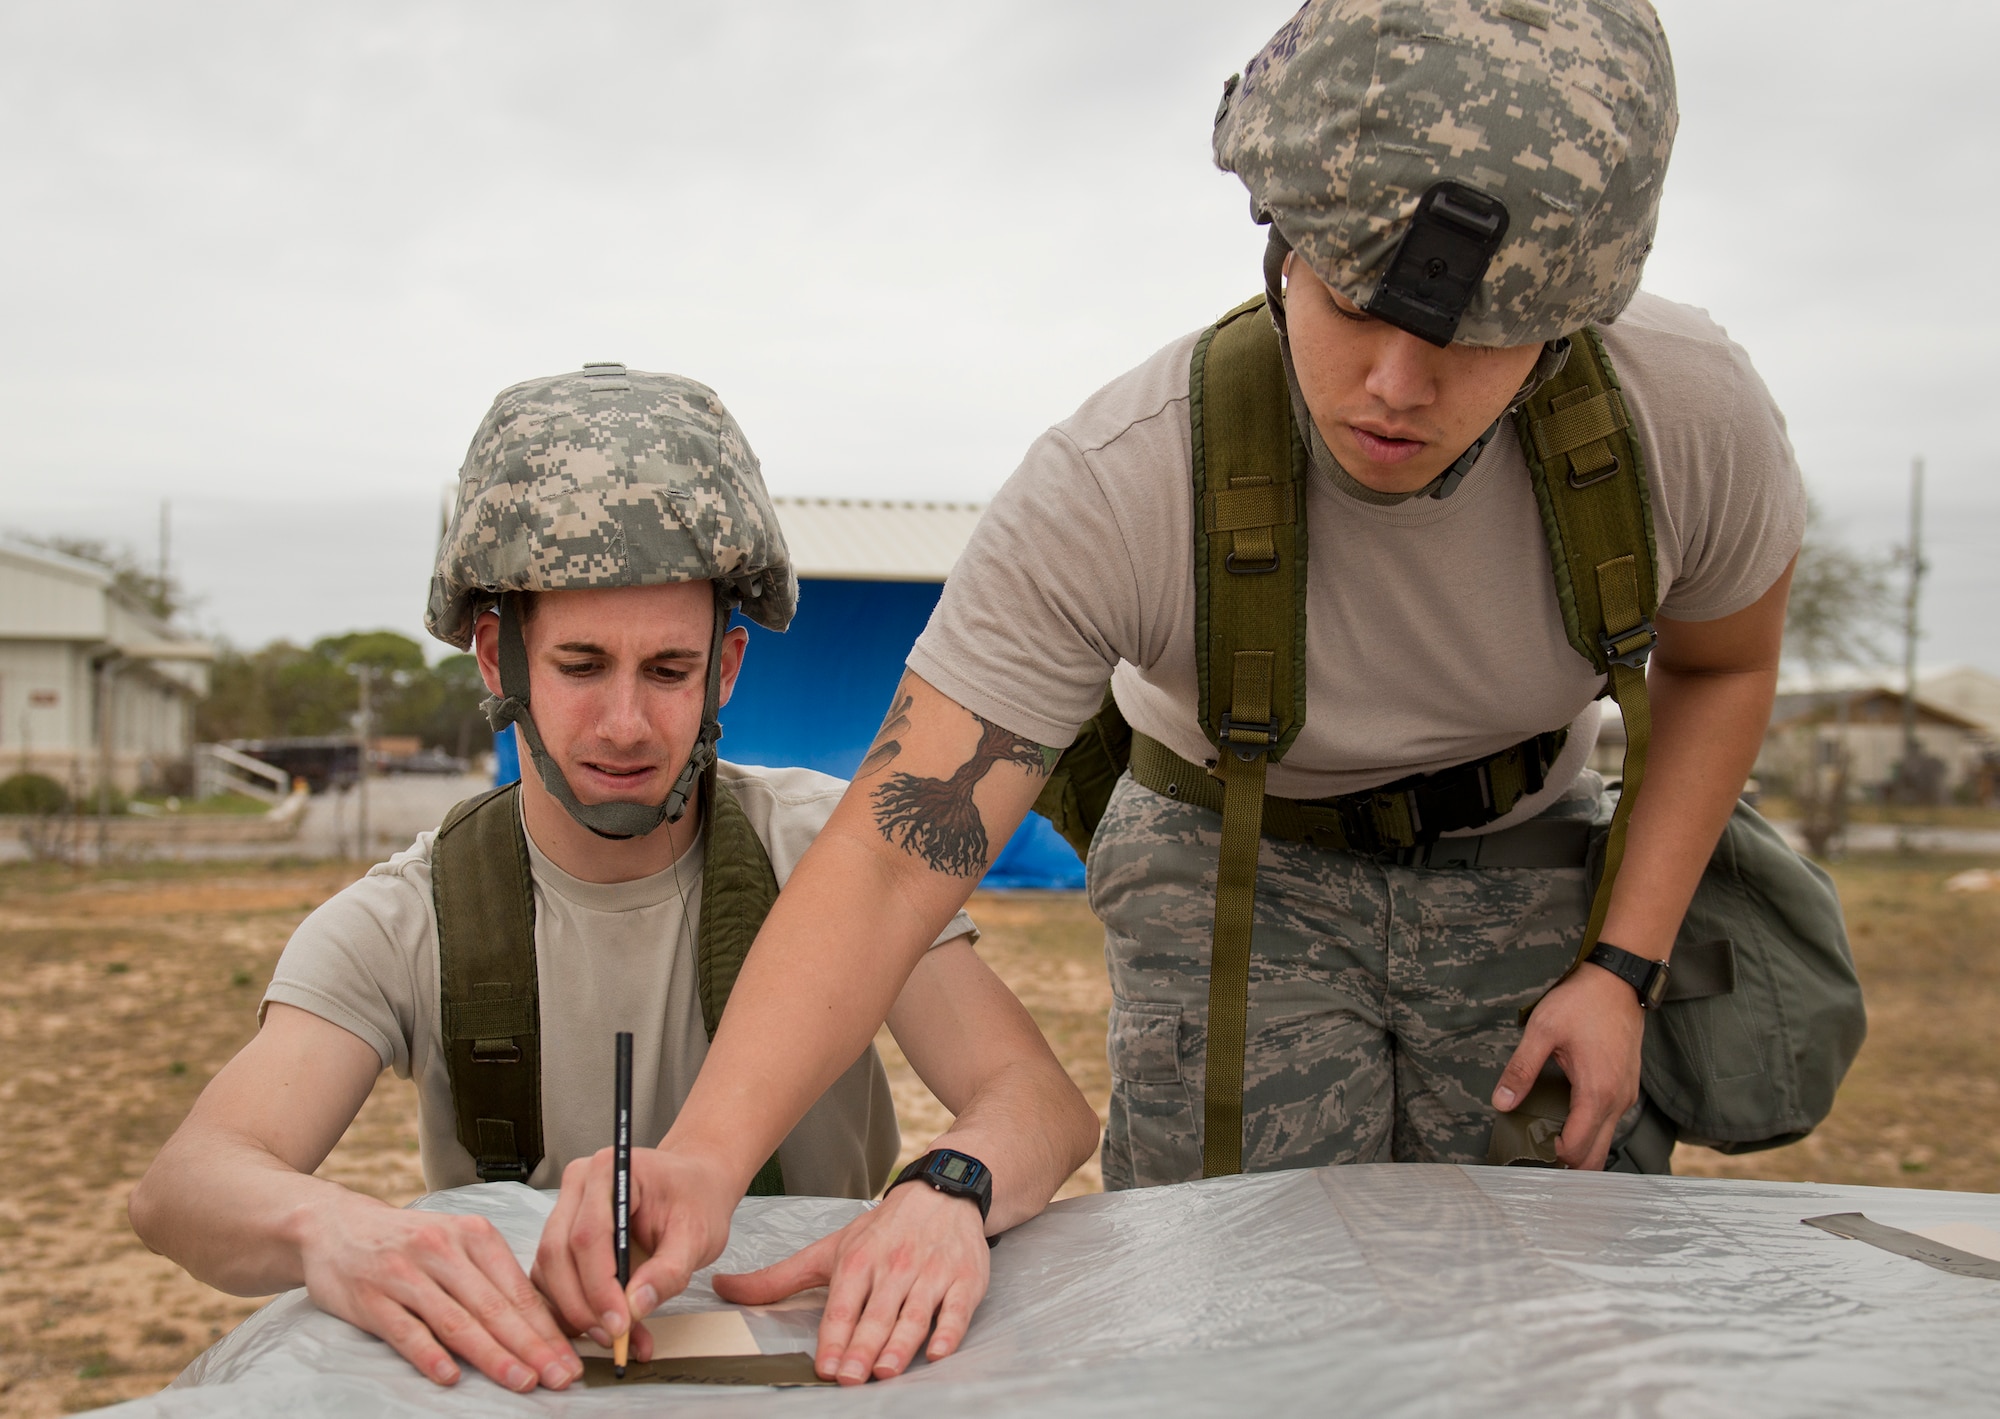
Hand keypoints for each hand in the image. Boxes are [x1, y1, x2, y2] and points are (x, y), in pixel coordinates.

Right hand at [296, 1190, 580, 1391]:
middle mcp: (442, 1249)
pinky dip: (430, 1356)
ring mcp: (405, 1273)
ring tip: (522, 1382)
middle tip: (559, 1378)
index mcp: (473, 1235)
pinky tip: (451, 1377)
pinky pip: (406, 1331)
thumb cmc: (410, 1242)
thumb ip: (492, 1279)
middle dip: (532, 1347)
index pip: (517, 1290)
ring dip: (493, 1356)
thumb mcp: (456, 1243)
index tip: (570, 1358)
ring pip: (457, 1322)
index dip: (547, 1328)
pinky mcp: (371, 1297)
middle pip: (494, 1308)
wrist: (336, 1225)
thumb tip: (542, 1325)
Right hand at [532, 1143, 738, 1358]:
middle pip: (558, 1252)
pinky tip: (601, 1325)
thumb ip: (668, 1270)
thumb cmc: (696, 1199)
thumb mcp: (697, 1235)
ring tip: (613, 1336)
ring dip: (574, 1309)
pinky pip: (553, 1275)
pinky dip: (572, 1305)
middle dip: (582, 1304)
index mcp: (610, 1170)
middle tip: (613, 1337)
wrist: (695, 1185)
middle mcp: (579, 1184)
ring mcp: (566, 1207)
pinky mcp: (563, 1232)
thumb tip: (636, 1305)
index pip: (589, 1234)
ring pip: (549, 1268)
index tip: (619, 1324)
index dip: (599, 1286)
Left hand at [712, 1179, 989, 1384]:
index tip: (826, 1365)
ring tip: (885, 1370)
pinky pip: (956, 1311)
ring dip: (900, 1344)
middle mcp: (893, 1267)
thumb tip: (721, 1289)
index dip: (834, 1337)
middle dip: (862, 1346)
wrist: (943, 1194)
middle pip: (877, 1314)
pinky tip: (937, 1351)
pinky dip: (948, 1331)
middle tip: (850, 1377)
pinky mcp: (964, 1281)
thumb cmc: (881, 1231)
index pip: (843, 1306)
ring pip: (914, 1314)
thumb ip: (778, 1278)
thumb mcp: (829, 1249)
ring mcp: (930, 1275)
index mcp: (858, 1261)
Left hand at [1491, 963, 1644, 1169]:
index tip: (1527, 1150)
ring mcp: (1626, 1096)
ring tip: (1546, 1140)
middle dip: (1567, 1165)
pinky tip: (1566, 1120)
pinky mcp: (1627, 1088)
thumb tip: (1500, 1103)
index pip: (1576, 1148)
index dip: (1550, 1155)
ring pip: (1604, 1141)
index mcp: (1596, 1092)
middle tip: (1535, 1157)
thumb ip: (1521, 1070)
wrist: (1619, 982)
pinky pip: (1609, 1123)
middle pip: (1594, 1157)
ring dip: (1579, 1149)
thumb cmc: (1582, 1002)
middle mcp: (1617, 1101)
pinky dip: (1590, 1132)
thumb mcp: (1542, 1031)